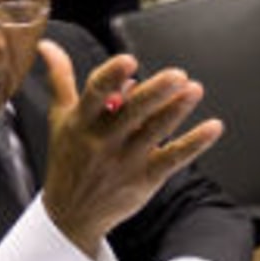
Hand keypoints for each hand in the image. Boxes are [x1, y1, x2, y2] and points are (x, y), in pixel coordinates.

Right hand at [37, 40, 223, 257]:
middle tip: (178, 75)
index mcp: (81, 122)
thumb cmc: (68, 159)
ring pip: (153, 132)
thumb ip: (60, 79)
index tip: (129, 62)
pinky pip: (173, 159)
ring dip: (176, 111)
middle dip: (155, 93)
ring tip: (194, 90)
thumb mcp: (60, 118)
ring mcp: (125, 161)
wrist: (71, 214)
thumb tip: (47, 46)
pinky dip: (194, 143)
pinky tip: (213, 127)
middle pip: (131, 113)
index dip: (111, 77)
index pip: (94, 95)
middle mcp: (103, 141)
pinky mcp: (145, 178)